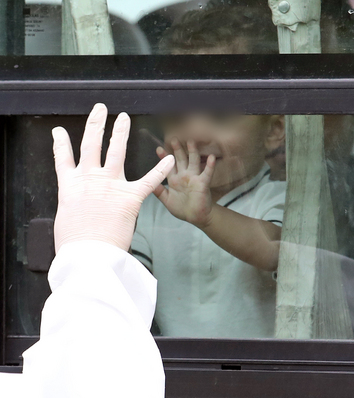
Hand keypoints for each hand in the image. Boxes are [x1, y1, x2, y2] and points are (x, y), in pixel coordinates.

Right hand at [52, 103, 174, 251]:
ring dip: (120, 133)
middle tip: (100, 109)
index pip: (62, 158)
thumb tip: (77, 211)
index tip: (60, 131)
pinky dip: (160, 169)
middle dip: (96, 124)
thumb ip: (75, 208)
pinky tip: (169, 159)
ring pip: (116, 151)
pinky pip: (149, 180)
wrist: (89, 254)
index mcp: (70, 186)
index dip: (61, 143)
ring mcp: (110, 185)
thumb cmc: (76, 243)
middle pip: (91, 144)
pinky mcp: (131, 196)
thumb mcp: (67, 220)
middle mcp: (90, 179)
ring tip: (124, 118)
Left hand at [154, 138, 215, 227]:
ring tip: (191, 141)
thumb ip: (158, 191)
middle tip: (173, 137)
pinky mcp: (203, 183)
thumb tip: (147, 184)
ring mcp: (194, 178)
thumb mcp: (166, 200)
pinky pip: (207, 173)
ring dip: (192, 151)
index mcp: (175, 179)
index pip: (168, 165)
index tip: (159, 148)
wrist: (196, 217)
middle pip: (181, 159)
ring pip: (193, 162)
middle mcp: (184, 176)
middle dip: (177, 149)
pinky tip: (211, 157)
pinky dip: (209, 165)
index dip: (164, 157)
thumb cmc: (182, 209)